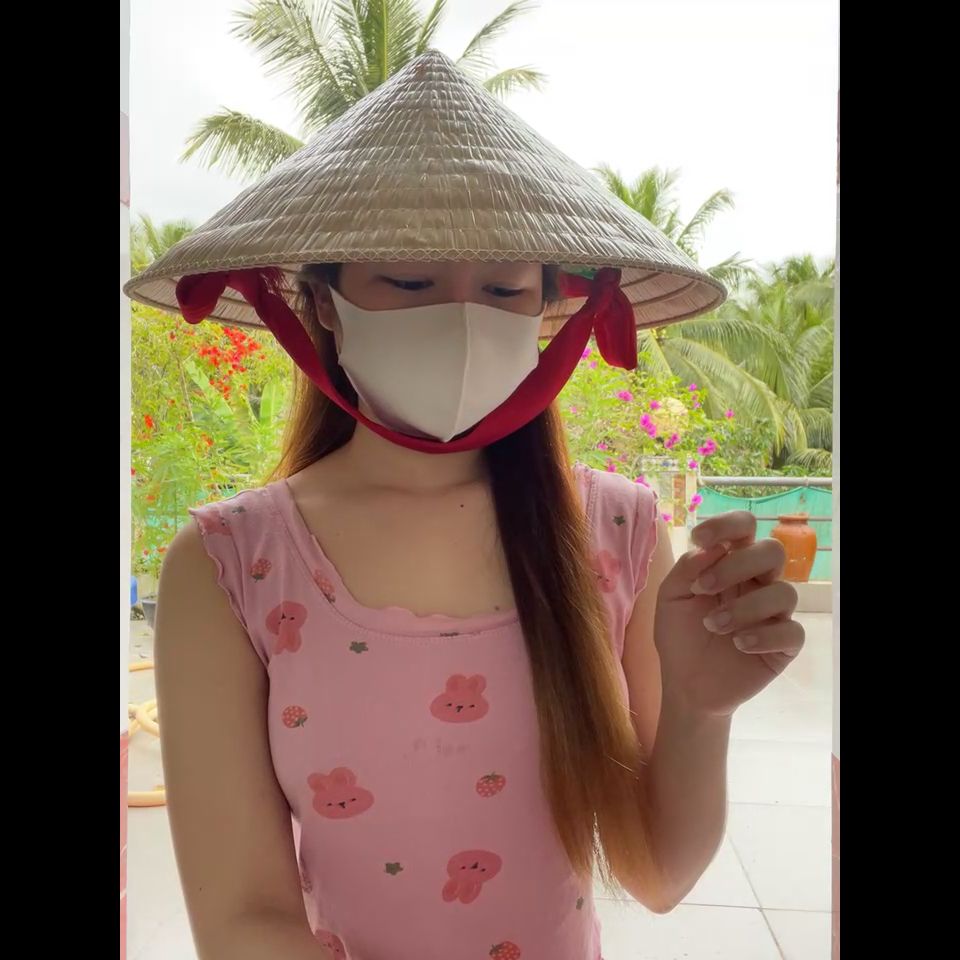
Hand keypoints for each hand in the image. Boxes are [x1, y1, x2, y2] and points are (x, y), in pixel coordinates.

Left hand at [654, 511, 804, 716]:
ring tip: (714, 626)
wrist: (686, 684)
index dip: (728, 524)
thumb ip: (688, 568)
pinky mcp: (784, 645)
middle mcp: (758, 582)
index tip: (700, 538)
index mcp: (731, 564)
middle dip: (737, 565)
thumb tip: (713, 546)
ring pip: (785, 592)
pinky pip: (792, 631)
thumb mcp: (671, 597)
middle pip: (773, 550)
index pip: (745, 527)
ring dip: (744, 608)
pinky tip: (739, 645)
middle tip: (703, 589)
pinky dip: (763, 636)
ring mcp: (774, 613)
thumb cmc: (680, 636)